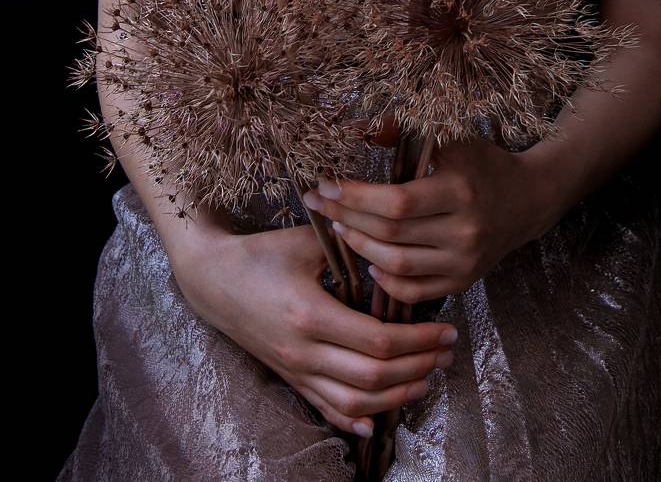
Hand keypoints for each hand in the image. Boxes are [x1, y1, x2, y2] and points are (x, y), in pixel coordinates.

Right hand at [168, 220, 459, 438]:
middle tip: (447, 352)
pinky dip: (356, 420)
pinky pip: (326, 409)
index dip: (417, 340)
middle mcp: (304, 351)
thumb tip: (391, 241)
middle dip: (418, 366)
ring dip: (397, 395)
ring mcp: (296, 370)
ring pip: (355, 402)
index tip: (445, 329)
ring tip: (427, 377)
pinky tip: (379, 420)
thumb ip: (347, 242)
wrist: (213, 281)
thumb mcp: (303, 241)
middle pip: (373, 377)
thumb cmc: (260, 254)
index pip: (377, 341)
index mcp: (310, 314)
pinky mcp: (290, 378)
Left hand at [302, 137, 550, 304]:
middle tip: (320, 206)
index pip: (396, 202)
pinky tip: (370, 261)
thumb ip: (410, 136)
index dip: (356, 197)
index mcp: (459, 192)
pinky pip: (414, 291)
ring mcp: (464, 262)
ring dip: (360, 248)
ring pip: (397, 266)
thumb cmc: (483, 164)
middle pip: (391, 234)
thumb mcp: (453, 139)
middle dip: (347, 219)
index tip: (326, 185)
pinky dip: (386, 281)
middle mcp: (463, 232)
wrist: (526, 200)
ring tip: (340, 229)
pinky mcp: (463, 281)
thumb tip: (369, 129)